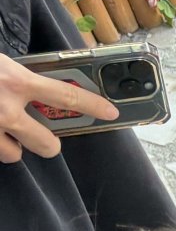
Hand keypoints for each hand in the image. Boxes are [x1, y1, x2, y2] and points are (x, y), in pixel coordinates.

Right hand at [0, 53, 116, 162]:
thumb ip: (19, 76)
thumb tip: (36, 85)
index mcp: (17, 81)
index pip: (66, 96)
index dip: (92, 105)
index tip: (110, 111)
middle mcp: (7, 108)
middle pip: (48, 144)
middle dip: (49, 144)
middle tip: (42, 134)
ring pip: (15, 154)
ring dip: (13, 144)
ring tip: (3, 128)